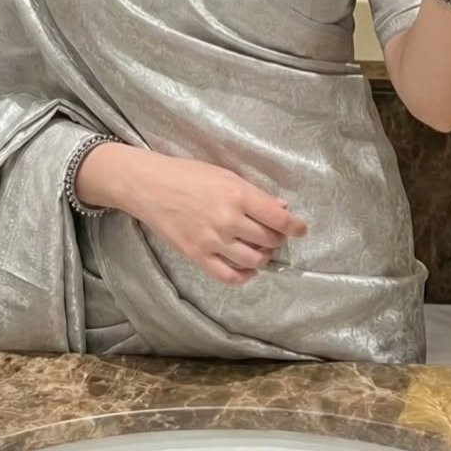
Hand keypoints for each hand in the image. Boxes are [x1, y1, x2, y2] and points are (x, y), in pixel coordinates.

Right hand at [118, 149, 308, 286]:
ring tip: (261, 249)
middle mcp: (228, 220)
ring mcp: (213, 241)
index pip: (278, 218)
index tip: (301, 229)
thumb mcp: (224, 175)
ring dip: (264, 257)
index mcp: (238, 194)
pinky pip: (230, 277)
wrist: (149, 186)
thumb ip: (254, 194)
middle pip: (268, 240)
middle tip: (275, 235)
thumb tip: (282, 209)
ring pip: (254, 260)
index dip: (295, 226)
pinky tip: (248, 268)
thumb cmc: (187, 174)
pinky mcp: (198, 256)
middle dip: (277, 239)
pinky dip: (245, 276)